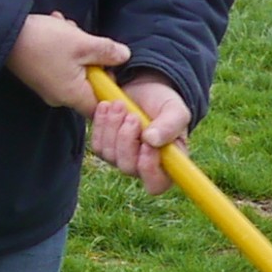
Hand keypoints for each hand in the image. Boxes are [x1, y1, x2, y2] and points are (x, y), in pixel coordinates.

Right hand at [6, 12, 129, 111]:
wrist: (2, 32)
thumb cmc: (44, 41)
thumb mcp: (84, 43)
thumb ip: (109, 52)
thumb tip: (124, 56)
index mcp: (72, 95)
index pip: (102, 105)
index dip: (112, 89)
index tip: (113, 69)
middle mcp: (59, 96)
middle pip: (90, 83)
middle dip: (93, 59)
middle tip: (86, 39)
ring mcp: (47, 86)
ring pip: (75, 70)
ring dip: (77, 48)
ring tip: (67, 28)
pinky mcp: (38, 74)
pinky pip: (60, 65)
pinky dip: (63, 49)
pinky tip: (57, 30)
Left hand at [91, 73, 187, 196]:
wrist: (142, 87)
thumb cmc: (163, 103)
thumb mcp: (175, 110)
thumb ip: (170, 125)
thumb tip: (152, 142)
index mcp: (168, 162)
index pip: (157, 184)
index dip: (149, 169)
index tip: (146, 144)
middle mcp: (143, 165)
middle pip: (128, 167)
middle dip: (127, 139)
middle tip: (132, 115)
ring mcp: (121, 158)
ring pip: (110, 155)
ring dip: (113, 128)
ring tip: (120, 105)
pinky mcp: (105, 147)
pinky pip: (97, 144)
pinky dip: (100, 124)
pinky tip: (106, 107)